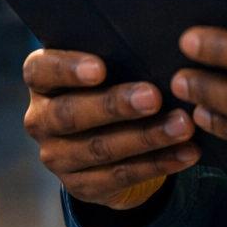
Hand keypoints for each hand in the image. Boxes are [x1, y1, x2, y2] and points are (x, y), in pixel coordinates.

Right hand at [23, 49, 200, 208]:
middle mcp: (41, 119)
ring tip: (182, 125)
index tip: (100, 68)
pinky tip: (187, 152)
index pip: (40, 71)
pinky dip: (159, 163)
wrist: (106, 139)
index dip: (67, 69)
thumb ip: (117, 54)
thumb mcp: (107, 66)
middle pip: (71, 113)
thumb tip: (157, 40)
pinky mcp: (81, 185)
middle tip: (154, 97)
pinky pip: (121, 176)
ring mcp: (58, 157)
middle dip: (115, 106)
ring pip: (100, 148)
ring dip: (146, 137)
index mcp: (41, 81)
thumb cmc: (111, 83)